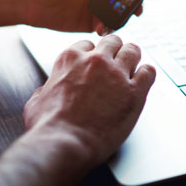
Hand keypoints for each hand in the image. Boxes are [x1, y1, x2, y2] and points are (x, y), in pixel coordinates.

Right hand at [23, 34, 155, 166]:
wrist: (65, 144)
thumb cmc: (49, 127)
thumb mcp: (36, 100)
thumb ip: (46, 89)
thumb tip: (46, 91)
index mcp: (71, 59)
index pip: (88, 44)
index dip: (93, 54)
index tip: (96, 63)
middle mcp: (96, 61)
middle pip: (113, 41)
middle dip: (115, 50)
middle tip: (117, 61)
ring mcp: (117, 74)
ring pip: (133, 51)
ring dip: (133, 58)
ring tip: (133, 67)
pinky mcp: (135, 92)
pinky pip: (149, 72)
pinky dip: (147, 74)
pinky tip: (143, 81)